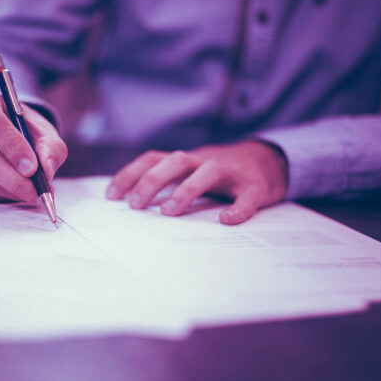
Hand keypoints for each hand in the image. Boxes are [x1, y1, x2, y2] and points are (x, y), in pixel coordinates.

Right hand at [0, 87, 67, 201]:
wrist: (5, 137)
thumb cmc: (24, 131)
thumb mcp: (44, 133)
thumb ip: (50, 148)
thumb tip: (46, 170)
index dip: (12, 147)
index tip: (32, 168)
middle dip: (14, 179)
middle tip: (37, 193)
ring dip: (9, 190)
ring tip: (31, 193)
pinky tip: (13, 191)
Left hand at [106, 141, 288, 224]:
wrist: (269, 160)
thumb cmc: (220, 172)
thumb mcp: (191, 171)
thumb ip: (168, 182)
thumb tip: (133, 205)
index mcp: (186, 160)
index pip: (153, 159)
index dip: (130, 174)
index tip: (111, 196)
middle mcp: (204, 161)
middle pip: (175, 161)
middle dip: (152, 181)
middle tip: (135, 205)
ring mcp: (230, 173)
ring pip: (207, 173)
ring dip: (186, 190)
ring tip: (169, 212)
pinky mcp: (255, 187)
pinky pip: (246, 196)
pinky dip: (238, 208)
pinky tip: (226, 220)